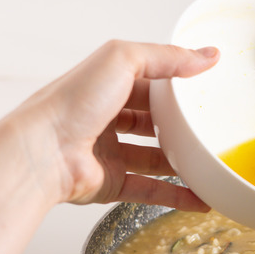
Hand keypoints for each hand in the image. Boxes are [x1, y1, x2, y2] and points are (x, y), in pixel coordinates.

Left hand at [26, 40, 219, 210]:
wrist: (42, 153)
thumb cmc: (71, 102)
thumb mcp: (123, 60)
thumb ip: (167, 56)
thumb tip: (207, 56)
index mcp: (106, 85)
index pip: (149, 81)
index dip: (176, 84)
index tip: (208, 87)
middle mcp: (105, 118)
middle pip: (153, 121)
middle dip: (181, 125)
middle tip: (211, 126)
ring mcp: (108, 152)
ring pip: (154, 157)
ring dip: (182, 161)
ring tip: (211, 162)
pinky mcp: (110, 182)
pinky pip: (149, 189)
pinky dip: (176, 195)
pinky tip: (201, 197)